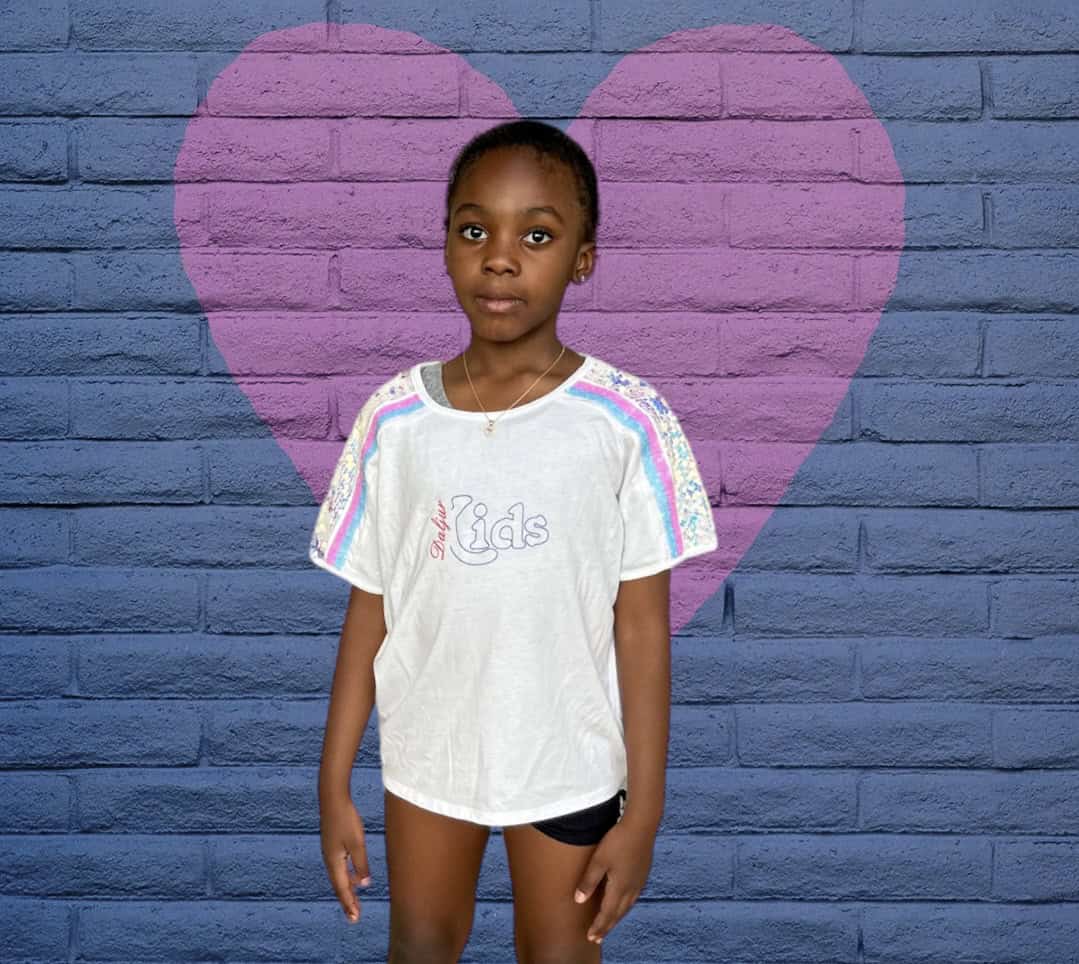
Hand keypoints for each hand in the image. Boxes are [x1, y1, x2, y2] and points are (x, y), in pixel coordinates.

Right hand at [319, 794, 373, 923]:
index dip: (349, 903)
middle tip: (354, 917)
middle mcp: (329, 859)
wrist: (333, 798)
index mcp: (334, 861)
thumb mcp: (357, 843)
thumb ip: (361, 864)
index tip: (354, 918)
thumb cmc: (346, 819)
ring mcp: (330, 851)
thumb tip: (364, 884)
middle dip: (347, 901)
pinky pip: (340, 866)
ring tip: (356, 901)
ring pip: (339, 876)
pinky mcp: (333, 844)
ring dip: (347, 889)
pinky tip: (355, 876)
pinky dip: (347, 875)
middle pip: (339, 885)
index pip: (342, 888)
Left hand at [573, 813, 656, 944]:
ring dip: (616, 917)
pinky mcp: (643, 872)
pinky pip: (633, 897)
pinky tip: (623, 901)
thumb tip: (578, 900)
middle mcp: (632, 889)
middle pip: (618, 914)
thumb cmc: (618, 840)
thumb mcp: (599, 860)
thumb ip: (589, 881)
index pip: (607, 914)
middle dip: (607, 926)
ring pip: (627, 906)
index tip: (591, 938)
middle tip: (597, 938)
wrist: (642, 824)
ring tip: (609, 923)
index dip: (598, 927)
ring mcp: (639, 881)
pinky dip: (625, 905)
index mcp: (620, 888)